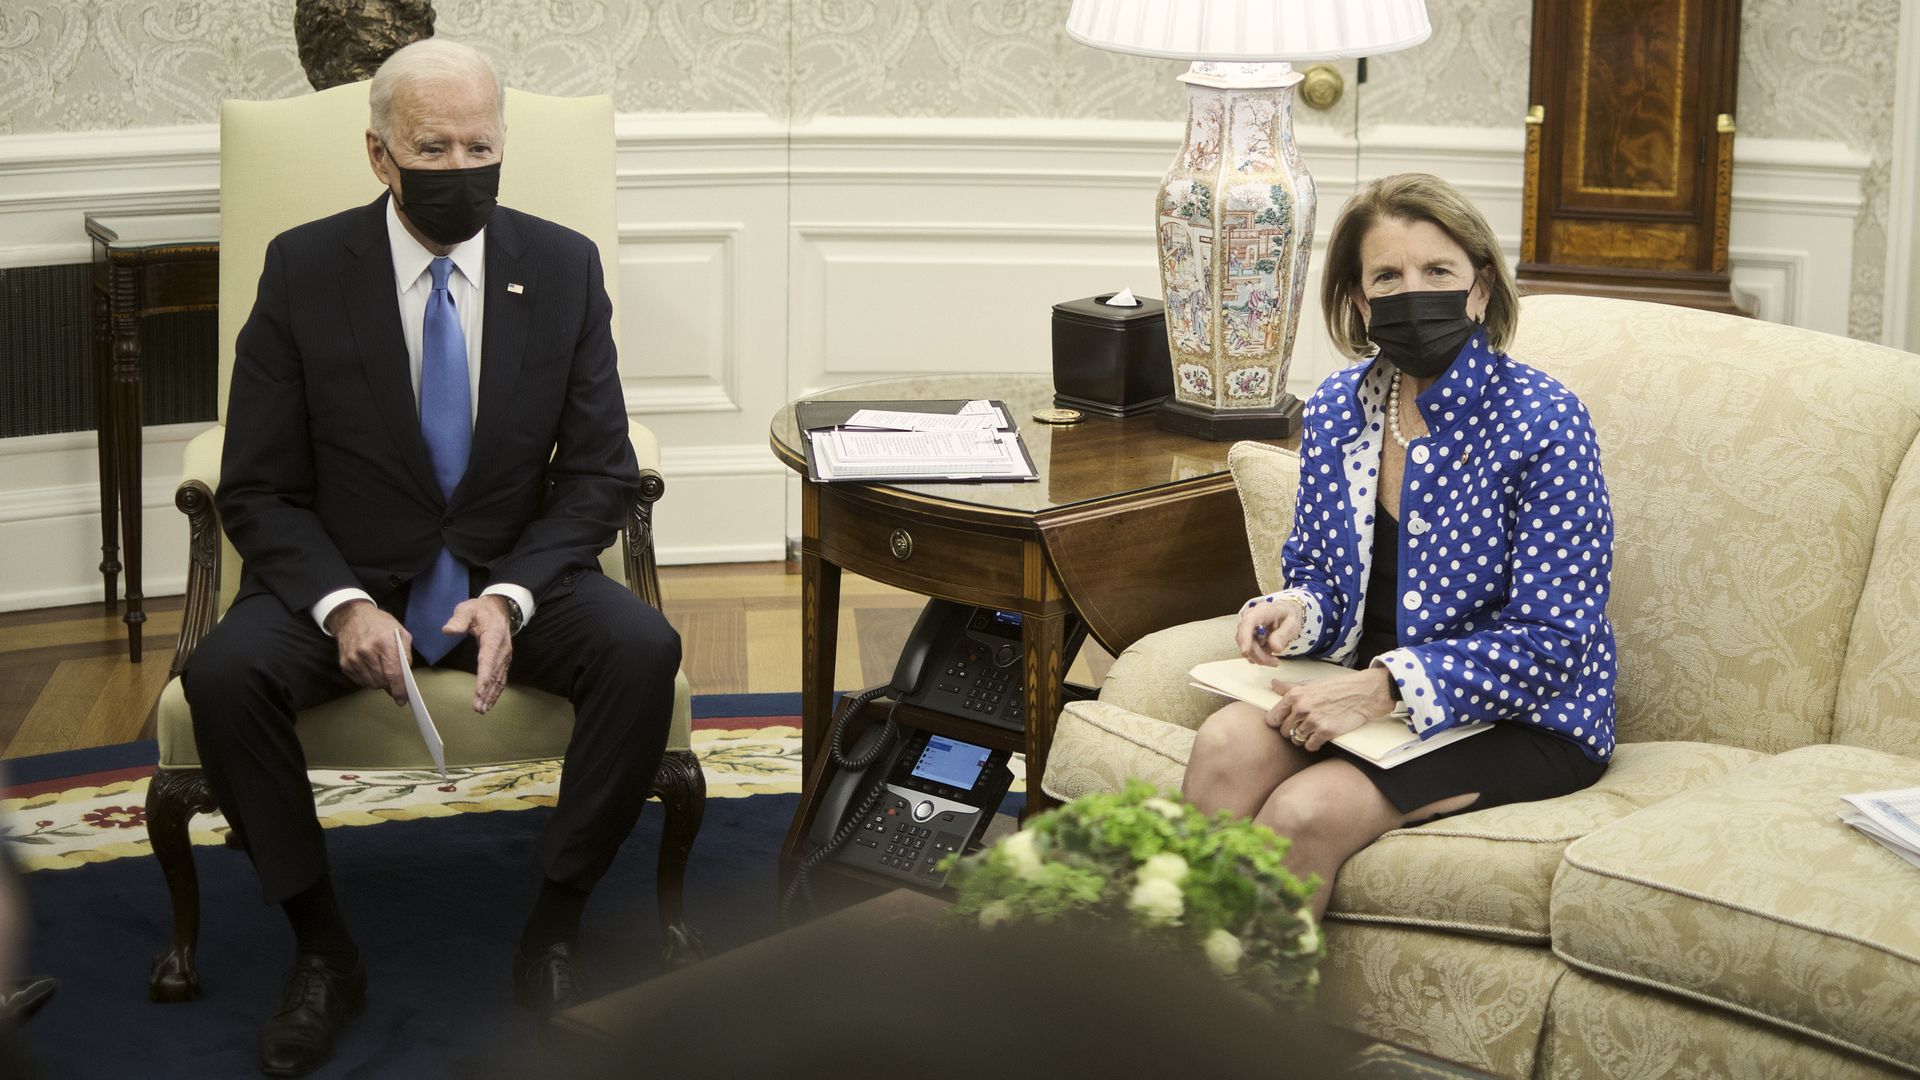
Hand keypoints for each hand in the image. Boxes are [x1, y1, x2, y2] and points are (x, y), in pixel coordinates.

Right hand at [328, 601, 410, 704]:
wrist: (352, 617)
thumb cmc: (380, 624)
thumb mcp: (400, 632)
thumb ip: (406, 654)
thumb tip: (405, 677)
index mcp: (384, 642)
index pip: (393, 673)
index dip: (399, 689)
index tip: (402, 699)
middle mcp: (366, 651)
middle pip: (382, 681)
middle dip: (390, 684)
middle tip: (394, 678)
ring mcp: (353, 658)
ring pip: (371, 684)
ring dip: (379, 682)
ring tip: (382, 669)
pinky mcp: (344, 663)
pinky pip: (360, 681)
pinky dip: (368, 679)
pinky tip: (371, 667)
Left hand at [445, 595, 512, 713]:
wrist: (500, 608)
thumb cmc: (481, 610)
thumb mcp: (467, 609)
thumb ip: (458, 620)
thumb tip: (447, 630)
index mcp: (493, 637)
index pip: (488, 659)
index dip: (484, 676)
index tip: (479, 691)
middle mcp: (502, 650)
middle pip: (494, 674)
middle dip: (486, 692)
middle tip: (477, 708)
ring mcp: (505, 657)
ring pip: (499, 679)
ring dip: (491, 696)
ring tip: (482, 709)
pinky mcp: (503, 661)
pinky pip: (501, 679)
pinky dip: (496, 692)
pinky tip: (489, 702)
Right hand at [1235, 598, 1302, 665]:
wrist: (1285, 613)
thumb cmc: (1288, 615)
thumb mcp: (1292, 623)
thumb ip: (1283, 635)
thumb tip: (1275, 648)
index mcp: (1262, 611)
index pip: (1248, 622)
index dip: (1244, 637)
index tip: (1246, 651)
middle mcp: (1249, 617)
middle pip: (1246, 639)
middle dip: (1259, 655)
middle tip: (1275, 662)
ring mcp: (1246, 627)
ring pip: (1246, 647)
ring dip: (1259, 657)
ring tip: (1274, 659)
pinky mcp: (1246, 636)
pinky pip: (1248, 650)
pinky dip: (1258, 656)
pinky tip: (1268, 654)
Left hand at [1264, 668, 1395, 751]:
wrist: (1363, 693)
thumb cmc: (1337, 688)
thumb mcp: (1311, 684)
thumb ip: (1290, 688)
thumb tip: (1274, 684)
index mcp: (1295, 695)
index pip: (1272, 717)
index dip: (1277, 723)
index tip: (1285, 723)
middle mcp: (1301, 708)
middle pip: (1284, 731)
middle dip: (1291, 731)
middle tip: (1303, 727)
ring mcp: (1313, 720)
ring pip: (1296, 740)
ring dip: (1303, 739)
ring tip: (1313, 731)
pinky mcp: (1325, 731)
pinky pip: (1310, 746)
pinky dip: (1314, 745)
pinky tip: (1320, 737)